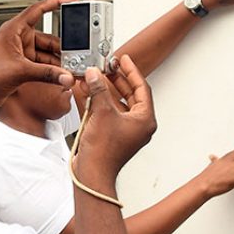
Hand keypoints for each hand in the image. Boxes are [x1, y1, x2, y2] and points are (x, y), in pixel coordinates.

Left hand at [0, 0, 78, 119]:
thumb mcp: (20, 71)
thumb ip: (46, 73)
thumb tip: (66, 75)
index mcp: (13, 29)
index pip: (38, 9)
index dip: (57, 3)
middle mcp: (18, 38)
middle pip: (48, 38)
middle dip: (62, 47)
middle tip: (77, 54)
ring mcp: (22, 52)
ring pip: (47, 53)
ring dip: (58, 61)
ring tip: (71, 69)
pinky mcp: (23, 65)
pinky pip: (43, 64)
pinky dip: (52, 70)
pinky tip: (61, 75)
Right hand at [74, 55, 156, 178]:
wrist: (92, 173)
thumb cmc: (104, 152)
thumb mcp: (102, 112)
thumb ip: (99, 89)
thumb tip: (94, 74)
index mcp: (145, 120)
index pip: (142, 88)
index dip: (131, 71)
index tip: (123, 60)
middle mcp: (138, 125)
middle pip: (130, 94)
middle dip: (118, 79)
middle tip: (109, 66)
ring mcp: (126, 131)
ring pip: (118, 103)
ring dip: (106, 90)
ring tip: (96, 77)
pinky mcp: (113, 135)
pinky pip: (109, 113)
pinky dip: (99, 103)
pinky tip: (88, 92)